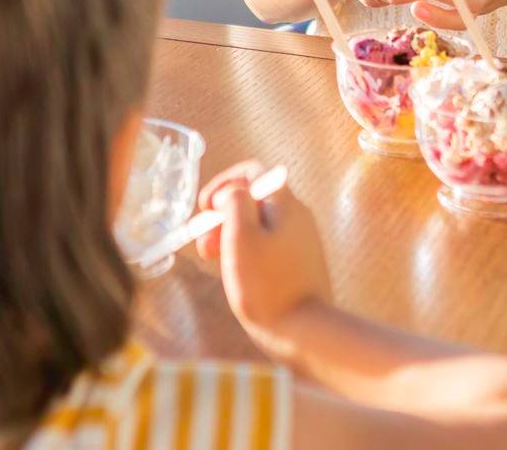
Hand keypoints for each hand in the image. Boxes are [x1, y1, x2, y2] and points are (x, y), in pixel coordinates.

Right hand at [195, 162, 331, 350]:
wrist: (303, 332)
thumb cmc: (266, 284)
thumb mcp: (241, 236)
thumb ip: (233, 202)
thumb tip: (230, 193)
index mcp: (285, 203)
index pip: (251, 173)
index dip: (222, 184)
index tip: (203, 208)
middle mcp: (297, 216)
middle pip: (253, 200)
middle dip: (222, 214)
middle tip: (203, 242)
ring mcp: (301, 241)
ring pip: (258, 225)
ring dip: (230, 235)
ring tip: (213, 260)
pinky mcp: (299, 264)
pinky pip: (267, 245)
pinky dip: (246, 251)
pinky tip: (235, 272)